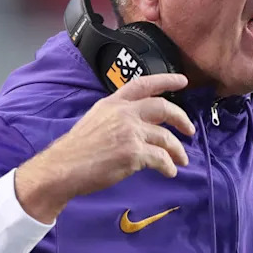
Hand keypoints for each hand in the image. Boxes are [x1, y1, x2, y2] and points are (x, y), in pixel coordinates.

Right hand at [15, 73, 194, 221]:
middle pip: (163, 108)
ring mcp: (130, 132)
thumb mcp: (95, 121)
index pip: (143, 84)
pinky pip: (161, 158)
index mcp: (113, 103)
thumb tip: (138, 125)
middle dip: (181, 119)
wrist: (63, 168)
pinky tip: (169, 172)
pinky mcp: (134, 153)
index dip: (165, 80)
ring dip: (178, 150)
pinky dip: (168, 167)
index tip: (183, 80)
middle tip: (190, 130)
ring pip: (166, 137)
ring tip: (182, 160)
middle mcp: (124, 113)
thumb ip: (117, 117)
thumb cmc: (76, 150)